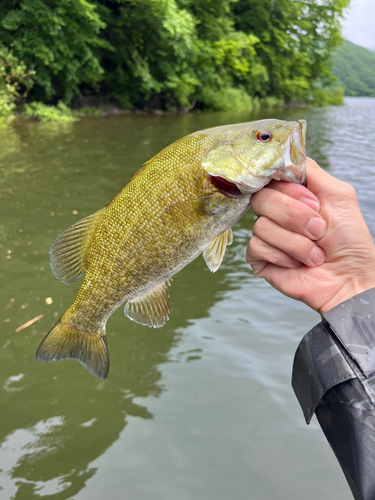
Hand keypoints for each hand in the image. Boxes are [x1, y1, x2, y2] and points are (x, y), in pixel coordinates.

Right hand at [246, 158, 374, 312]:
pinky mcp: (259, 257)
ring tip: (314, 253)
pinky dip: (284, 256)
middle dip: (295, 216)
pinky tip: (298, 264)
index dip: (290, 190)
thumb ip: (310, 171)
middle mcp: (276, 211)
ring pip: (261, 225)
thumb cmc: (349, 239)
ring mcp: (266, 234)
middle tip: (319, 230)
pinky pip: (257, 246)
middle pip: (262, 198)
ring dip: (296, 242)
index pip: (270, 176)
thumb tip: (282, 158)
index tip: (312, 202)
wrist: (349, 278)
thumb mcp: (338, 194)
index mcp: (291, 194)